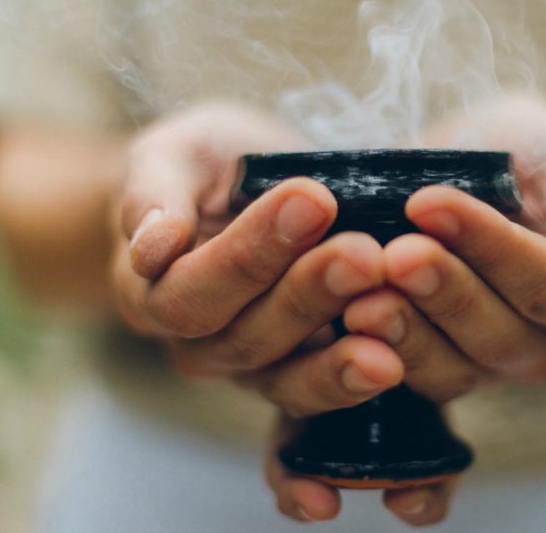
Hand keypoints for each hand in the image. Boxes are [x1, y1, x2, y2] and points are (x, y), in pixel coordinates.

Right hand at [111, 102, 404, 417]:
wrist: (240, 190)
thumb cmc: (199, 167)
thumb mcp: (171, 156)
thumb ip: (153, 195)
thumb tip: (153, 247)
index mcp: (148, 292)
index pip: (190, 292)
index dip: (249, 254)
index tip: (312, 199)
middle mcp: (195, 344)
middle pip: (245, 337)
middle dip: (309, 293)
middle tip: (364, 253)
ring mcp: (248, 368)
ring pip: (286, 375)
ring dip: (340, 350)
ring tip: (390, 312)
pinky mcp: (298, 373)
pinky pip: (322, 390)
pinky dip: (357, 377)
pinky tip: (397, 358)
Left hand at [266, 94, 545, 525]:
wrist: (495, 173)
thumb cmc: (540, 160)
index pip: (540, 279)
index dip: (486, 245)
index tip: (428, 202)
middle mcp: (535, 344)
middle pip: (493, 333)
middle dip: (439, 291)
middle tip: (392, 255)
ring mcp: (479, 365)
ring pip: (448, 367)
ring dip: (402, 333)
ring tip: (357, 299)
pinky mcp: (429, 369)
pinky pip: (405, 381)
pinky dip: (370, 360)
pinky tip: (335, 329)